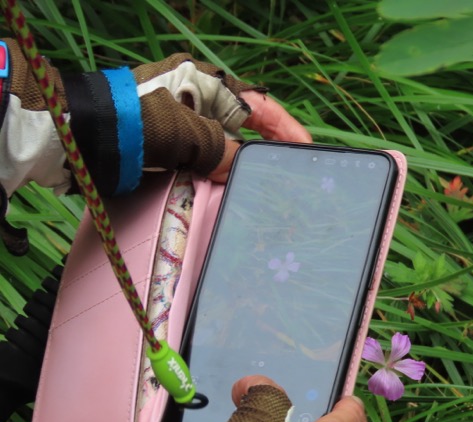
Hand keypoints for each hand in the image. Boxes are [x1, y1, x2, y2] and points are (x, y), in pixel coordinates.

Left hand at [1, 40, 310, 199]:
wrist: (79, 136)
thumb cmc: (136, 122)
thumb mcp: (189, 133)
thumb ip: (225, 152)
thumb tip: (246, 171)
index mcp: (209, 85)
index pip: (262, 107)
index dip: (287, 131)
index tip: (306, 154)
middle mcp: (200, 104)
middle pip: (248, 132)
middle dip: (269, 157)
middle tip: (289, 182)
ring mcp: (184, 128)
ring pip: (226, 153)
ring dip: (243, 174)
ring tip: (265, 196)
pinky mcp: (169, 151)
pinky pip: (205, 167)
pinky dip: (219, 181)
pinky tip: (230, 198)